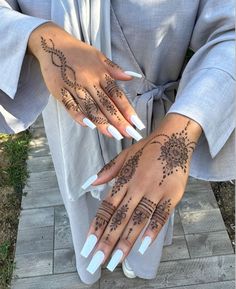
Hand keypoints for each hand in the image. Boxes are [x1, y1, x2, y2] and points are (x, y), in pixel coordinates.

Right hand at [28, 23, 143, 139]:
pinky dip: (78, 115)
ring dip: (102, 122)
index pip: (117, 95)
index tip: (137, 123)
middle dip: (118, 121)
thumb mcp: (99, 56)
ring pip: (90, 107)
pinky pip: (70, 106)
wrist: (52, 44)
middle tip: (130, 134)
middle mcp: (89, 80)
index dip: (127, 110)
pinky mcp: (60, 91)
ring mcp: (74, 86)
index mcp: (101, 73)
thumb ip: (114, 69)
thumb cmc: (79, 52)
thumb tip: (131, 78)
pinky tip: (88, 126)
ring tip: (113, 135)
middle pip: (106, 104)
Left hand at [80, 113, 201, 273]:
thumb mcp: (125, 155)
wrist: (173, 138)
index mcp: (124, 179)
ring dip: (126, 241)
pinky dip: (153, 229)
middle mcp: (137, 187)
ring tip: (115, 260)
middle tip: (96, 261)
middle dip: (107, 241)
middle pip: (119, 218)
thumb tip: (88, 183)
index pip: (107, 207)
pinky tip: (144, 245)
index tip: (88, 243)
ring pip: (138, 219)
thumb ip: (107, 171)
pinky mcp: (172, 194)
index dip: (97, 226)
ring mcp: (155, 191)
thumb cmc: (148, 148)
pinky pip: (161, 214)